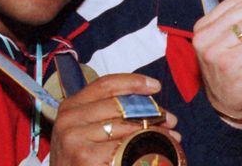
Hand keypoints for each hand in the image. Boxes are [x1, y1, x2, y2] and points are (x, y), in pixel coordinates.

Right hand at [50, 74, 178, 164]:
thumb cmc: (82, 158)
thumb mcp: (89, 130)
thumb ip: (115, 114)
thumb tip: (159, 112)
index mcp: (71, 106)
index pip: (107, 85)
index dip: (134, 82)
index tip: (156, 86)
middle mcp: (70, 119)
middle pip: (121, 106)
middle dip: (152, 112)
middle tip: (171, 120)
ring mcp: (75, 138)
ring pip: (127, 127)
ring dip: (154, 132)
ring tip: (170, 139)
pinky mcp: (84, 156)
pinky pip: (125, 147)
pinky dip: (144, 150)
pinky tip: (154, 154)